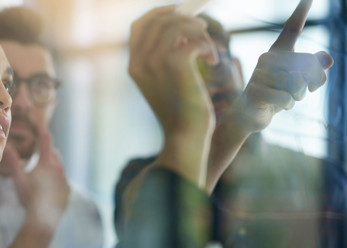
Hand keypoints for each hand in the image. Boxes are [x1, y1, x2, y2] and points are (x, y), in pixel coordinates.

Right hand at [4, 125, 69, 226]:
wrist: (43, 218)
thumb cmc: (29, 197)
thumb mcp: (18, 178)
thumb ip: (13, 161)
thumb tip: (6, 146)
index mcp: (46, 162)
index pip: (46, 139)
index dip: (41, 129)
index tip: (38, 124)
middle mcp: (59, 168)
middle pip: (54, 152)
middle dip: (46, 150)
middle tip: (37, 152)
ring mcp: (65, 180)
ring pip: (59, 166)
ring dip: (52, 164)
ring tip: (41, 170)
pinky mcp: (68, 190)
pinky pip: (63, 179)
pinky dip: (56, 178)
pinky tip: (49, 185)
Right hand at [128, 5, 218, 138]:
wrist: (184, 135)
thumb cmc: (180, 110)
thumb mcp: (165, 81)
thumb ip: (163, 56)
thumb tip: (180, 29)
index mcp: (134, 66)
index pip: (138, 25)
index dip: (159, 13)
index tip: (178, 11)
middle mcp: (139, 62)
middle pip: (157, 20)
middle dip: (183, 18)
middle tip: (202, 28)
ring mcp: (154, 63)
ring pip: (176, 25)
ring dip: (198, 32)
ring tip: (208, 49)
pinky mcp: (175, 65)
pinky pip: (193, 39)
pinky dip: (207, 45)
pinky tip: (212, 60)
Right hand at [228, 0, 332, 132]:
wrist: (248, 115)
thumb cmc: (275, 94)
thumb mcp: (298, 82)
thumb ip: (314, 69)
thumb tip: (327, 59)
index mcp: (278, 52)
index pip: (291, 29)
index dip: (300, 12)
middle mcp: (266, 58)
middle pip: (306, 65)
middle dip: (311, 83)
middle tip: (300, 92)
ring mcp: (259, 74)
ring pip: (297, 84)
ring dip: (297, 97)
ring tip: (285, 99)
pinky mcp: (255, 90)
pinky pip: (285, 98)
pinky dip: (286, 105)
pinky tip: (274, 106)